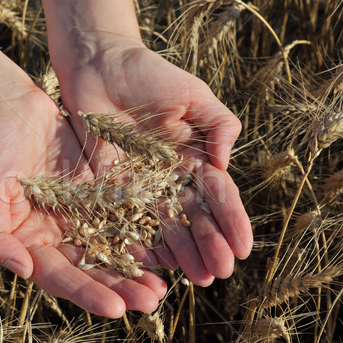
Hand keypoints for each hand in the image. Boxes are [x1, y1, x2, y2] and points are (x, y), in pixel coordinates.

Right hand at [0, 85, 166, 316]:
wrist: (7, 107)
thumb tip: (22, 270)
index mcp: (28, 243)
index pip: (59, 276)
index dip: (86, 293)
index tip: (117, 309)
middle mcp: (55, 235)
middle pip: (91, 269)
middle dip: (120, 287)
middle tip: (152, 302)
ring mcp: (77, 214)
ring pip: (110, 247)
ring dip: (135, 268)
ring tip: (163, 285)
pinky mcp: (95, 192)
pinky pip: (120, 215)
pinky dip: (139, 231)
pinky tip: (163, 245)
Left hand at [56, 42, 252, 285]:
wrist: (98, 65)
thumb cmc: (148, 74)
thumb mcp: (193, 94)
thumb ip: (218, 125)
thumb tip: (226, 165)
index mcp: (194, 157)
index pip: (217, 196)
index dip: (231, 221)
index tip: (244, 247)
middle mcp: (169, 177)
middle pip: (193, 218)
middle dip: (210, 245)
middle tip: (220, 272)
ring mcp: (140, 185)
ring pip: (164, 226)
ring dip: (182, 253)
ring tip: (196, 278)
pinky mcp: (109, 186)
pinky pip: (125, 219)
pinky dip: (139, 243)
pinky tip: (153, 266)